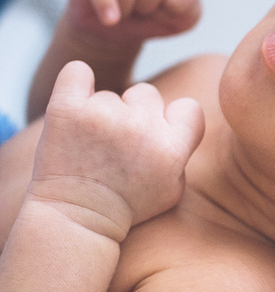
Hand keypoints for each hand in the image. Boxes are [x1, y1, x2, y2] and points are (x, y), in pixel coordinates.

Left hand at [30, 61, 204, 237]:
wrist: (76, 219)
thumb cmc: (126, 207)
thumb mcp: (171, 190)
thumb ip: (182, 153)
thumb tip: (180, 122)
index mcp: (172, 147)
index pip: (188, 108)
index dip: (173, 118)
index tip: (156, 135)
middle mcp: (142, 127)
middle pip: (146, 94)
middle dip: (134, 113)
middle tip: (116, 143)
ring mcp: (104, 116)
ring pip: (109, 94)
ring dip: (100, 113)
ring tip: (89, 146)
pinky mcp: (68, 110)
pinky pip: (77, 72)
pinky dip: (76, 82)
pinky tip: (75, 102)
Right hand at [65, 0, 203, 48]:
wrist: (113, 28)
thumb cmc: (149, 21)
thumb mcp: (178, 23)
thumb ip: (187, 11)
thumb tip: (169, 0)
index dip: (175, 7)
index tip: (164, 13)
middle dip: (148, 4)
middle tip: (140, 11)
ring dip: (126, 4)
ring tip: (124, 8)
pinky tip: (109, 17)